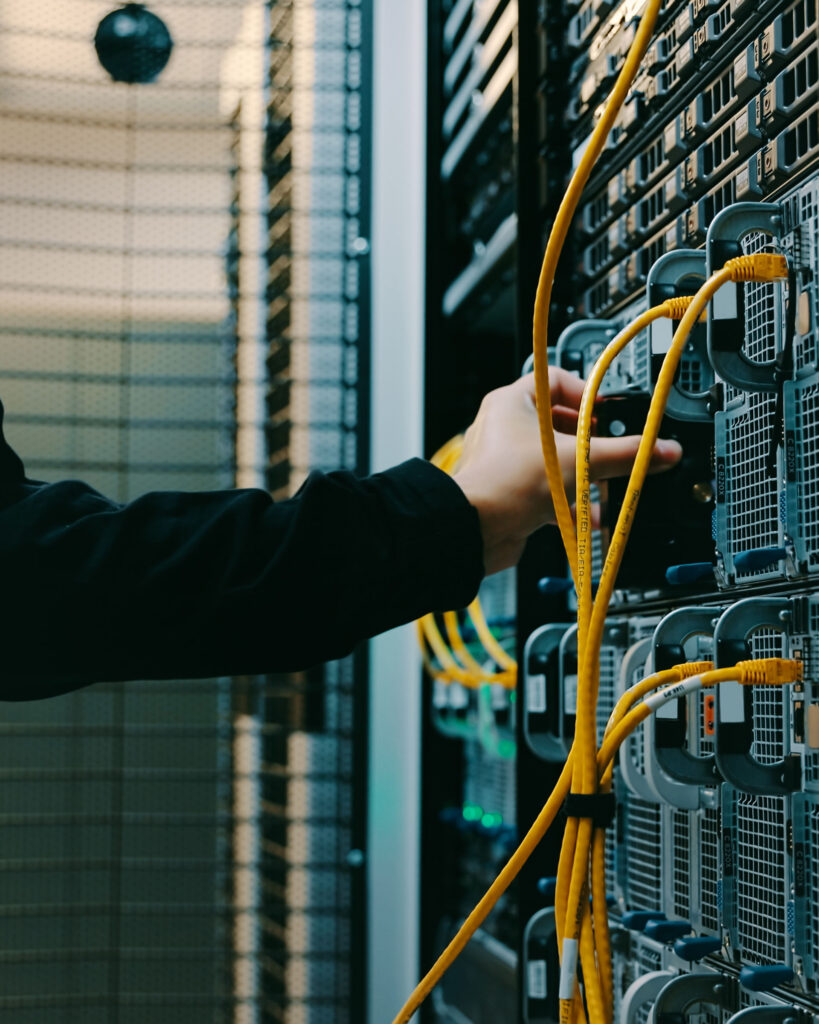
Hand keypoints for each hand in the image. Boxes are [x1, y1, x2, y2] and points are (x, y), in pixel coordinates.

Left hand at [451, 370, 682, 575]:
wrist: (474, 530)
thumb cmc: (505, 483)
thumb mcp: (576, 461)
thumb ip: (623, 454)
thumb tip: (661, 449)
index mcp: (513, 403)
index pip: (557, 380)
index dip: (586, 393)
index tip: (608, 411)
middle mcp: (506, 428)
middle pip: (560, 424)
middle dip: (590, 441)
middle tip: (611, 449)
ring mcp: (507, 461)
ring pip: (555, 460)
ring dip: (582, 474)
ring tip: (603, 483)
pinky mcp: (511, 491)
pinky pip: (546, 489)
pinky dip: (569, 500)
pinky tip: (588, 514)